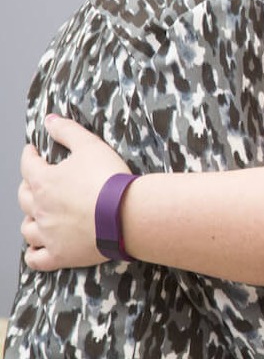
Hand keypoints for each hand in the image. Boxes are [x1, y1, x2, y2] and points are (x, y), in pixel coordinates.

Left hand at [19, 114, 130, 270]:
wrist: (124, 214)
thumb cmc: (108, 179)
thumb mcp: (90, 145)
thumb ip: (67, 131)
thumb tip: (50, 120)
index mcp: (45, 181)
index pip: (28, 165)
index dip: (29, 155)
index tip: (32, 151)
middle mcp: (40, 209)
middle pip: (23, 197)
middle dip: (28, 185)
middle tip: (36, 180)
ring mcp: (48, 234)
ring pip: (27, 228)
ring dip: (30, 219)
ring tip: (38, 213)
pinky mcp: (59, 254)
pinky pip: (36, 258)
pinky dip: (33, 252)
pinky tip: (37, 246)